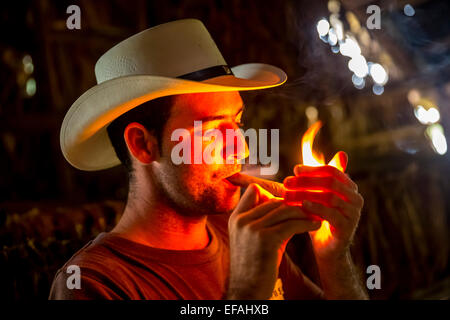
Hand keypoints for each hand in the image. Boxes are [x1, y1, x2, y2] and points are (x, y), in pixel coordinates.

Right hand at [227, 183, 320, 299]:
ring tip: (316, 215)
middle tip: (311, 206)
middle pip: (274, 200)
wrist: (247, 290)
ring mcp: (252, 229)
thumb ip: (267, 221)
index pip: (254, 190)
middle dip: (294, 203)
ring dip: (303, 212)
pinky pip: (292, 224)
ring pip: (285, 210)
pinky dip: (306, 223)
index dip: (272, 194)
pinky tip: (315, 225)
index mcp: (236, 218)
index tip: (289, 202)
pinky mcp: (266, 239)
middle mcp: (241, 220)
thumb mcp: (255, 239)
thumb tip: (289, 206)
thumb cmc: (255, 266)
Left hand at [283, 165, 363, 261]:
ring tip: (289, 194)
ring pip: (329, 196)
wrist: (327, 249)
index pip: (331, 170)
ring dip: (306, 193)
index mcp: (349, 186)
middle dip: (306, 180)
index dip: (312, 169)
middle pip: (330, 182)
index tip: (294, 170)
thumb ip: (314, 176)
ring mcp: (353, 213)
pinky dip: (315, 208)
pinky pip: (331, 214)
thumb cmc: (320, 218)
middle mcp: (355, 197)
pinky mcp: (347, 227)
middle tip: (287, 182)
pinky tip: (301, 205)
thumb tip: (307, 147)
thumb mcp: (317, 195)